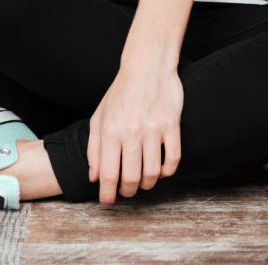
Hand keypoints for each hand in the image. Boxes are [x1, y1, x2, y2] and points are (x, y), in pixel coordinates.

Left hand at [87, 59, 183, 204]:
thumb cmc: (121, 93)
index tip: (107, 202)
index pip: (108, 174)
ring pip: (153, 174)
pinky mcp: (172, 125)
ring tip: (143, 181)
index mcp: (110, 130)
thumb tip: (94, 177)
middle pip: (131, 179)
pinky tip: (160, 169)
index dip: (107, 194)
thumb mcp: (99, 117)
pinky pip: (173, 160)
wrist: (146, 66)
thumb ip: (94, 148)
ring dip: (147, 184)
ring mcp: (154, 129)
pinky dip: (167, 172)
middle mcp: (131, 131)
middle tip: (126, 191)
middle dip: (127, 192)